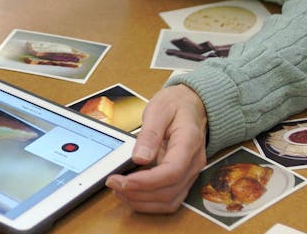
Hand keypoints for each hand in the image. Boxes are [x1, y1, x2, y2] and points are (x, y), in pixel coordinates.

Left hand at [105, 84, 207, 212]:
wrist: (191, 105)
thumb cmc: (176, 105)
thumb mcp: (159, 109)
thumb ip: (150, 134)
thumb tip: (139, 158)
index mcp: (189, 143)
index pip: (172, 172)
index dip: (146, 182)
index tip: (124, 181)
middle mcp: (193, 163)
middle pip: (169, 191)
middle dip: (138, 193)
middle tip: (113, 183)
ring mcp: (190, 173)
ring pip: (169, 201)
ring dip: (142, 201)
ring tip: (119, 190)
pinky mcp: (182, 179)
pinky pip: (169, 199)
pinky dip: (149, 201)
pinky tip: (132, 192)